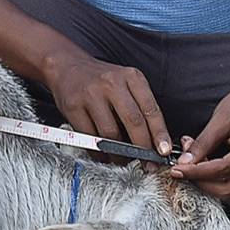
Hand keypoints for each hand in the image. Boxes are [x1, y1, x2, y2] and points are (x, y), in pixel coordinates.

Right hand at [45, 54, 172, 156]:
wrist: (66, 66)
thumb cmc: (101, 80)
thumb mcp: (125, 82)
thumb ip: (139, 105)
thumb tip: (154, 140)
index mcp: (131, 77)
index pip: (151, 109)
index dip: (159, 134)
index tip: (163, 152)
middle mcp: (112, 84)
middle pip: (133, 122)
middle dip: (142, 147)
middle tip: (147, 162)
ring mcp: (91, 95)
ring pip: (110, 133)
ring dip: (119, 153)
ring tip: (124, 160)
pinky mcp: (73, 107)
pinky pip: (89, 137)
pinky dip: (99, 151)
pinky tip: (104, 154)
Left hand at [171, 80, 229, 198]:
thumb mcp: (221, 120)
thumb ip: (202, 144)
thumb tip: (184, 162)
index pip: (221, 170)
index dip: (195, 172)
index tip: (174, 170)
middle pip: (226, 188)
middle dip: (200, 180)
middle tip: (181, 164)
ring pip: (229, 189)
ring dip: (206, 179)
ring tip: (191, 158)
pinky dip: (215, 176)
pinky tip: (203, 160)